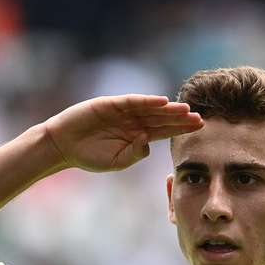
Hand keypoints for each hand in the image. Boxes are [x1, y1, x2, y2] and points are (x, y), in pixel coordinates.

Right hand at [43, 94, 203, 171]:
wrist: (64, 146)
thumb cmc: (89, 156)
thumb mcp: (115, 162)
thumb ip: (133, 155)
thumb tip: (148, 143)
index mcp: (137, 136)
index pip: (164, 131)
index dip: (181, 129)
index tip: (199, 128)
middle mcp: (134, 121)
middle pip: (162, 118)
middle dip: (180, 119)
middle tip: (200, 119)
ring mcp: (123, 112)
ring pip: (150, 109)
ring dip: (168, 109)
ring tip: (185, 111)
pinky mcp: (111, 104)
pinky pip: (132, 102)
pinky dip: (146, 101)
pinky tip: (160, 102)